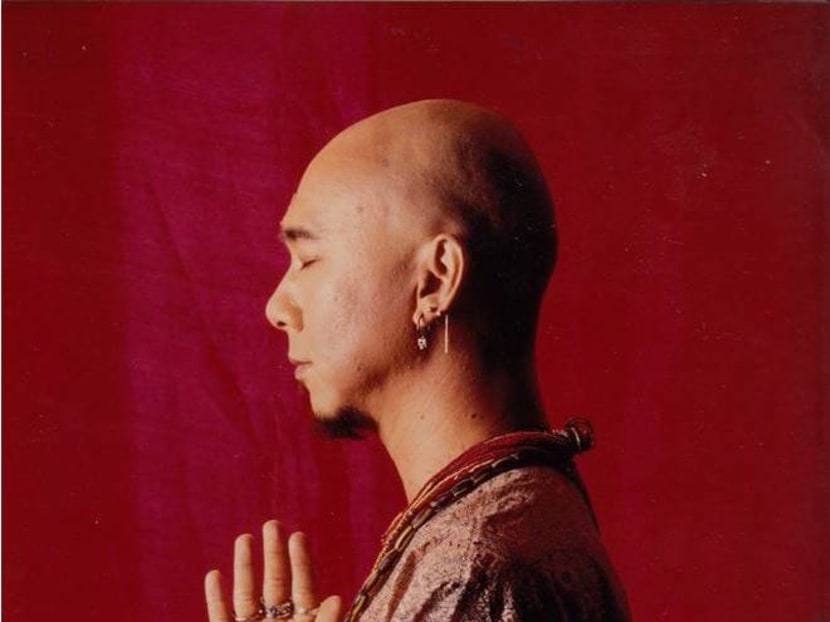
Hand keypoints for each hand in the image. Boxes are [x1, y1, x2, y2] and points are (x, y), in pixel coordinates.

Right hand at [205, 520, 342, 621]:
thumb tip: (337, 598)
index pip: (305, 589)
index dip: (302, 563)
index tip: (298, 536)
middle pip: (276, 584)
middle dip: (275, 554)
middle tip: (273, 524)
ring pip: (246, 596)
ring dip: (244, 567)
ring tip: (245, 537)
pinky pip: (220, 618)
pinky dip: (216, 599)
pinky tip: (213, 575)